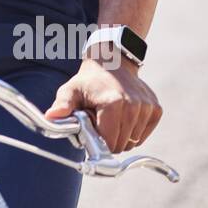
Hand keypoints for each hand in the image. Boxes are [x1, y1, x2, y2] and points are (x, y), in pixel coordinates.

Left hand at [43, 59, 161, 153]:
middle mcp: (134, 106)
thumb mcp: (70, 91)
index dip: (98, 140)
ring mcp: (147, 107)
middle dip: (109, 138)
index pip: (109, 142)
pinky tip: (123, 116)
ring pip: (133, 141)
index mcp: (113, 103)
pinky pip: (143, 134)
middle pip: (121, 145)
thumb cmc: (88, 81)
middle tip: (100, 121)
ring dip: (121, 134)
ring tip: (111, 117)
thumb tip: (51, 117)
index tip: (92, 128)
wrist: (112, 63)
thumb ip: (62, 106)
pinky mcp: (156, 109)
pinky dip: (133, 131)